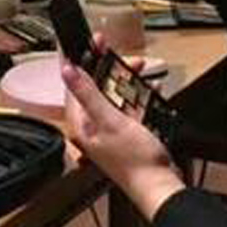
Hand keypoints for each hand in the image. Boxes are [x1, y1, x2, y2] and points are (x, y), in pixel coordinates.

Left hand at [62, 55, 184, 221]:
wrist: (160, 186)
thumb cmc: (135, 162)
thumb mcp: (110, 120)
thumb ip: (88, 93)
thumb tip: (67, 70)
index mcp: (81, 122)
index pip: (72, 82)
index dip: (77, 58)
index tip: (82, 40)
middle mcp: (92, 124)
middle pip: (94, 84)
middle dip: (106, 65)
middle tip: (112, 49)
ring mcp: (109, 128)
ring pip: (113, 93)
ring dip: (125, 77)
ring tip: (137, 65)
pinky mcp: (126, 131)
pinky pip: (129, 105)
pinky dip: (138, 94)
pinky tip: (149, 86)